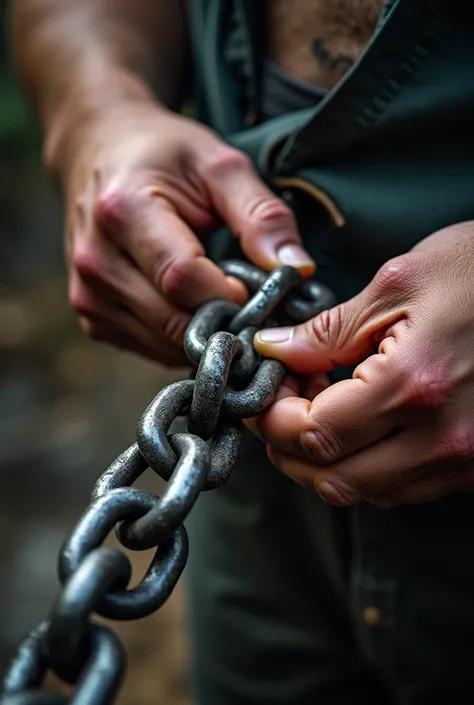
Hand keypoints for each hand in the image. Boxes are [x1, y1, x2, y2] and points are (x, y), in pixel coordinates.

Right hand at [59, 100, 313, 363]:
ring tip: (219, 300)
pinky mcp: (92, 316)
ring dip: (204, 334)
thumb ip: (261, 215)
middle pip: (173, 320)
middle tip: (248, 301)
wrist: (100, 153)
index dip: (230, 294)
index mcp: (122, 212)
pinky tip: (191, 307)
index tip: (255, 286)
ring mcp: (88, 294)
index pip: (183, 278)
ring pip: (164, 344)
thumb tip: (298, 270)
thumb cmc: (164, 156)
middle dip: (223, 321)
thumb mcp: (220, 167)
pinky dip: (180, 338)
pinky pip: (150, 348)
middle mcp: (96, 261)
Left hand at [249, 222, 473, 506]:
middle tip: (278, 407)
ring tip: (316, 412)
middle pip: (334, 479)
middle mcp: (445, 437)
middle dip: (289, 449)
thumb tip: (273, 352)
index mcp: (415, 385)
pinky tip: (359, 427)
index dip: (273, 419)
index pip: (315, 434)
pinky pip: (407, 487)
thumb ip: (328, 329)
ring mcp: (468, 459)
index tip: (263, 393)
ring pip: (369, 492)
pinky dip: (368, 467)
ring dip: (326, 462)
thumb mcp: (399, 282)